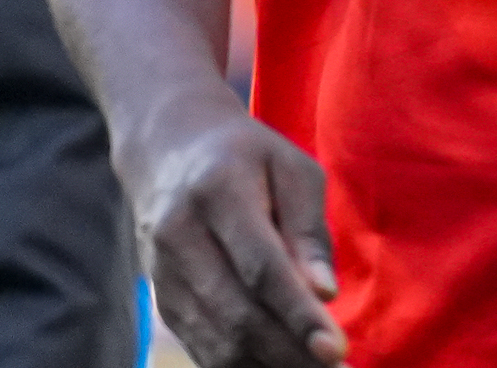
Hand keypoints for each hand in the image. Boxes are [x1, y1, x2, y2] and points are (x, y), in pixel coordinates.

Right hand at [128, 107, 347, 365]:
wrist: (170, 150)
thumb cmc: (248, 156)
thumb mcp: (293, 169)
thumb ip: (309, 230)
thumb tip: (324, 293)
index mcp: (218, 193)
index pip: (260, 267)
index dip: (297, 314)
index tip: (334, 348)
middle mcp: (180, 237)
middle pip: (237, 312)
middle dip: (289, 352)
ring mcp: (162, 274)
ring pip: (216, 338)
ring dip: (268, 366)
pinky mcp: (162, 299)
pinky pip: (201, 345)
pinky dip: (241, 365)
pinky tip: (281, 365)